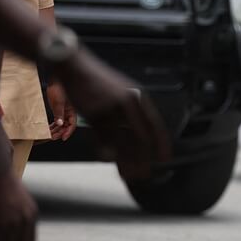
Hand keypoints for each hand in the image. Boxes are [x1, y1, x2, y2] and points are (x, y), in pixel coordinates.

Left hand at [46, 80, 75, 140]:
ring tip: (50, 135)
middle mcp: (69, 113)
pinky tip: (49, 128)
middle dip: (60, 132)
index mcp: (72, 111)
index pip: (72, 124)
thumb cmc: (59, 89)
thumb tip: (59, 124)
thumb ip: (59, 113)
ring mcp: (63, 112)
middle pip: (66, 126)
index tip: (63, 138)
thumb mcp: (58, 102)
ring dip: (56, 129)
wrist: (54, 82)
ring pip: (61, 124)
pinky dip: (54, 125)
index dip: (68, 132)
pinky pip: (57, 120)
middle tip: (53, 137)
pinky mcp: (58, 110)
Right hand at [54, 50, 170, 180]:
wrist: (74, 65)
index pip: (155, 124)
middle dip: (144, 158)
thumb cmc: (97, 81)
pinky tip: (109, 160)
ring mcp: (110, 108)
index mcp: (138, 97)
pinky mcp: (92, 112)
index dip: (161, 144)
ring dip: (126, 160)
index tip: (165, 158)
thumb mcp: (121, 90)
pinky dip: (105, 150)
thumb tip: (139, 131)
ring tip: (130, 174)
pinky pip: (101, 137)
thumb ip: (131, 109)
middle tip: (146, 174)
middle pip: (140, 136)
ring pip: (122, 140)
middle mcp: (128, 103)